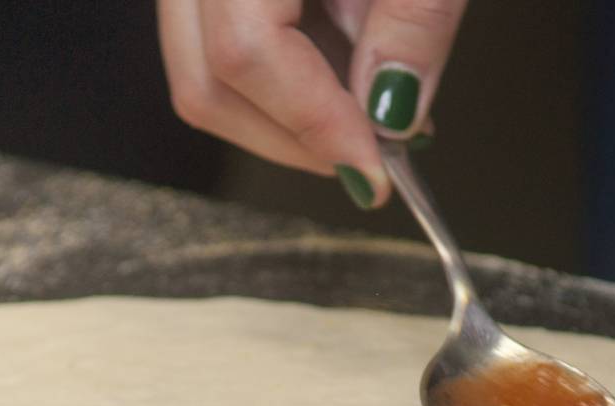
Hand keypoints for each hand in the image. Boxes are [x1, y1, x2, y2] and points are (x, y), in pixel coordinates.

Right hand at [158, 0, 465, 208]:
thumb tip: (391, 118)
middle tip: (375, 158)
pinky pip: (217, 42)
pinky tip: (346, 69)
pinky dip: (284, 74)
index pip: (246, 52)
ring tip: (372, 109)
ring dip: (289, 112)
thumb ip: (412, 24)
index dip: (313, 124)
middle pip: (206, 80)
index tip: (376, 171)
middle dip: (295, 138)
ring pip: (203, 72)